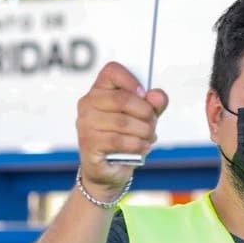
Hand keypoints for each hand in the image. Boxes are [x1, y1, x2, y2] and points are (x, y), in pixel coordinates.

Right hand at [76, 62, 168, 196]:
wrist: (109, 171)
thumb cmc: (125, 138)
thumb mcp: (143, 119)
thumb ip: (153, 105)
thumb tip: (158, 96)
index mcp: (99, 90)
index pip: (112, 71)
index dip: (131, 80)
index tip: (144, 94)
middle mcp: (87, 104)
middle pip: (122, 99)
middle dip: (145, 113)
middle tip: (152, 123)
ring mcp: (85, 123)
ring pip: (123, 122)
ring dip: (144, 131)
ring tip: (149, 137)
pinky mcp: (88, 143)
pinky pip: (118, 140)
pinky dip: (136, 144)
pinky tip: (142, 147)